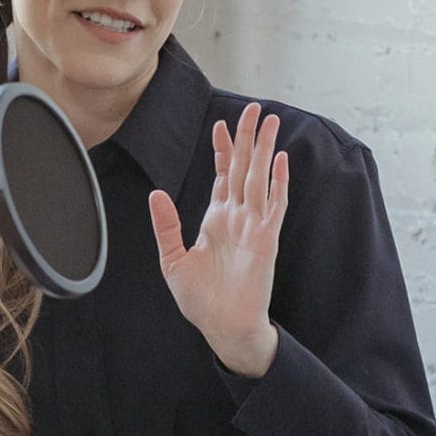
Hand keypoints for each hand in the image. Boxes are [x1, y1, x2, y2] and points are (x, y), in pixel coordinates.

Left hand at [148, 103, 289, 376]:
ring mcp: (254, 226)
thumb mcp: (173, 260)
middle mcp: (237, 218)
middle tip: (252, 108)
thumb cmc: (201, 300)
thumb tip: (156, 194)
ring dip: (264, 150)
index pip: (222, 175)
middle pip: (244, 168)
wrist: (223, 327)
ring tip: (268, 122)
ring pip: (260, 178)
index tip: (220, 124)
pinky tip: (280, 160)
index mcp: (216, 219)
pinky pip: (275, 205)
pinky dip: (278, 182)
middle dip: (247, 138)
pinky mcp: (266, 240)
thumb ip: (166, 226)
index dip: (222, 149)